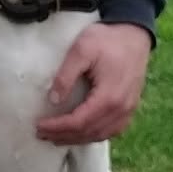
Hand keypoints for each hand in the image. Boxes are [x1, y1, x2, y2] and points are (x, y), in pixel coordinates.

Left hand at [36, 23, 151, 145]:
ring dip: (77, 139)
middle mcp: (121, 108)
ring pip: (101, 134)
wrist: (134, 33)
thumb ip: (66, 75)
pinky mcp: (131, 106)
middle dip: (63, 135)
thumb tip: (53, 100)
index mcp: (109, 96)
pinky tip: (81, 133)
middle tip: (41, 134)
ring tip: (56, 137)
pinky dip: (94, 135)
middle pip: (89, 132)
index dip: (57, 127)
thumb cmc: (107, 39)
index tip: (39, 126)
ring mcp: (129, 109)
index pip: (79, 121)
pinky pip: (112, 130)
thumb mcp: (81, 50)